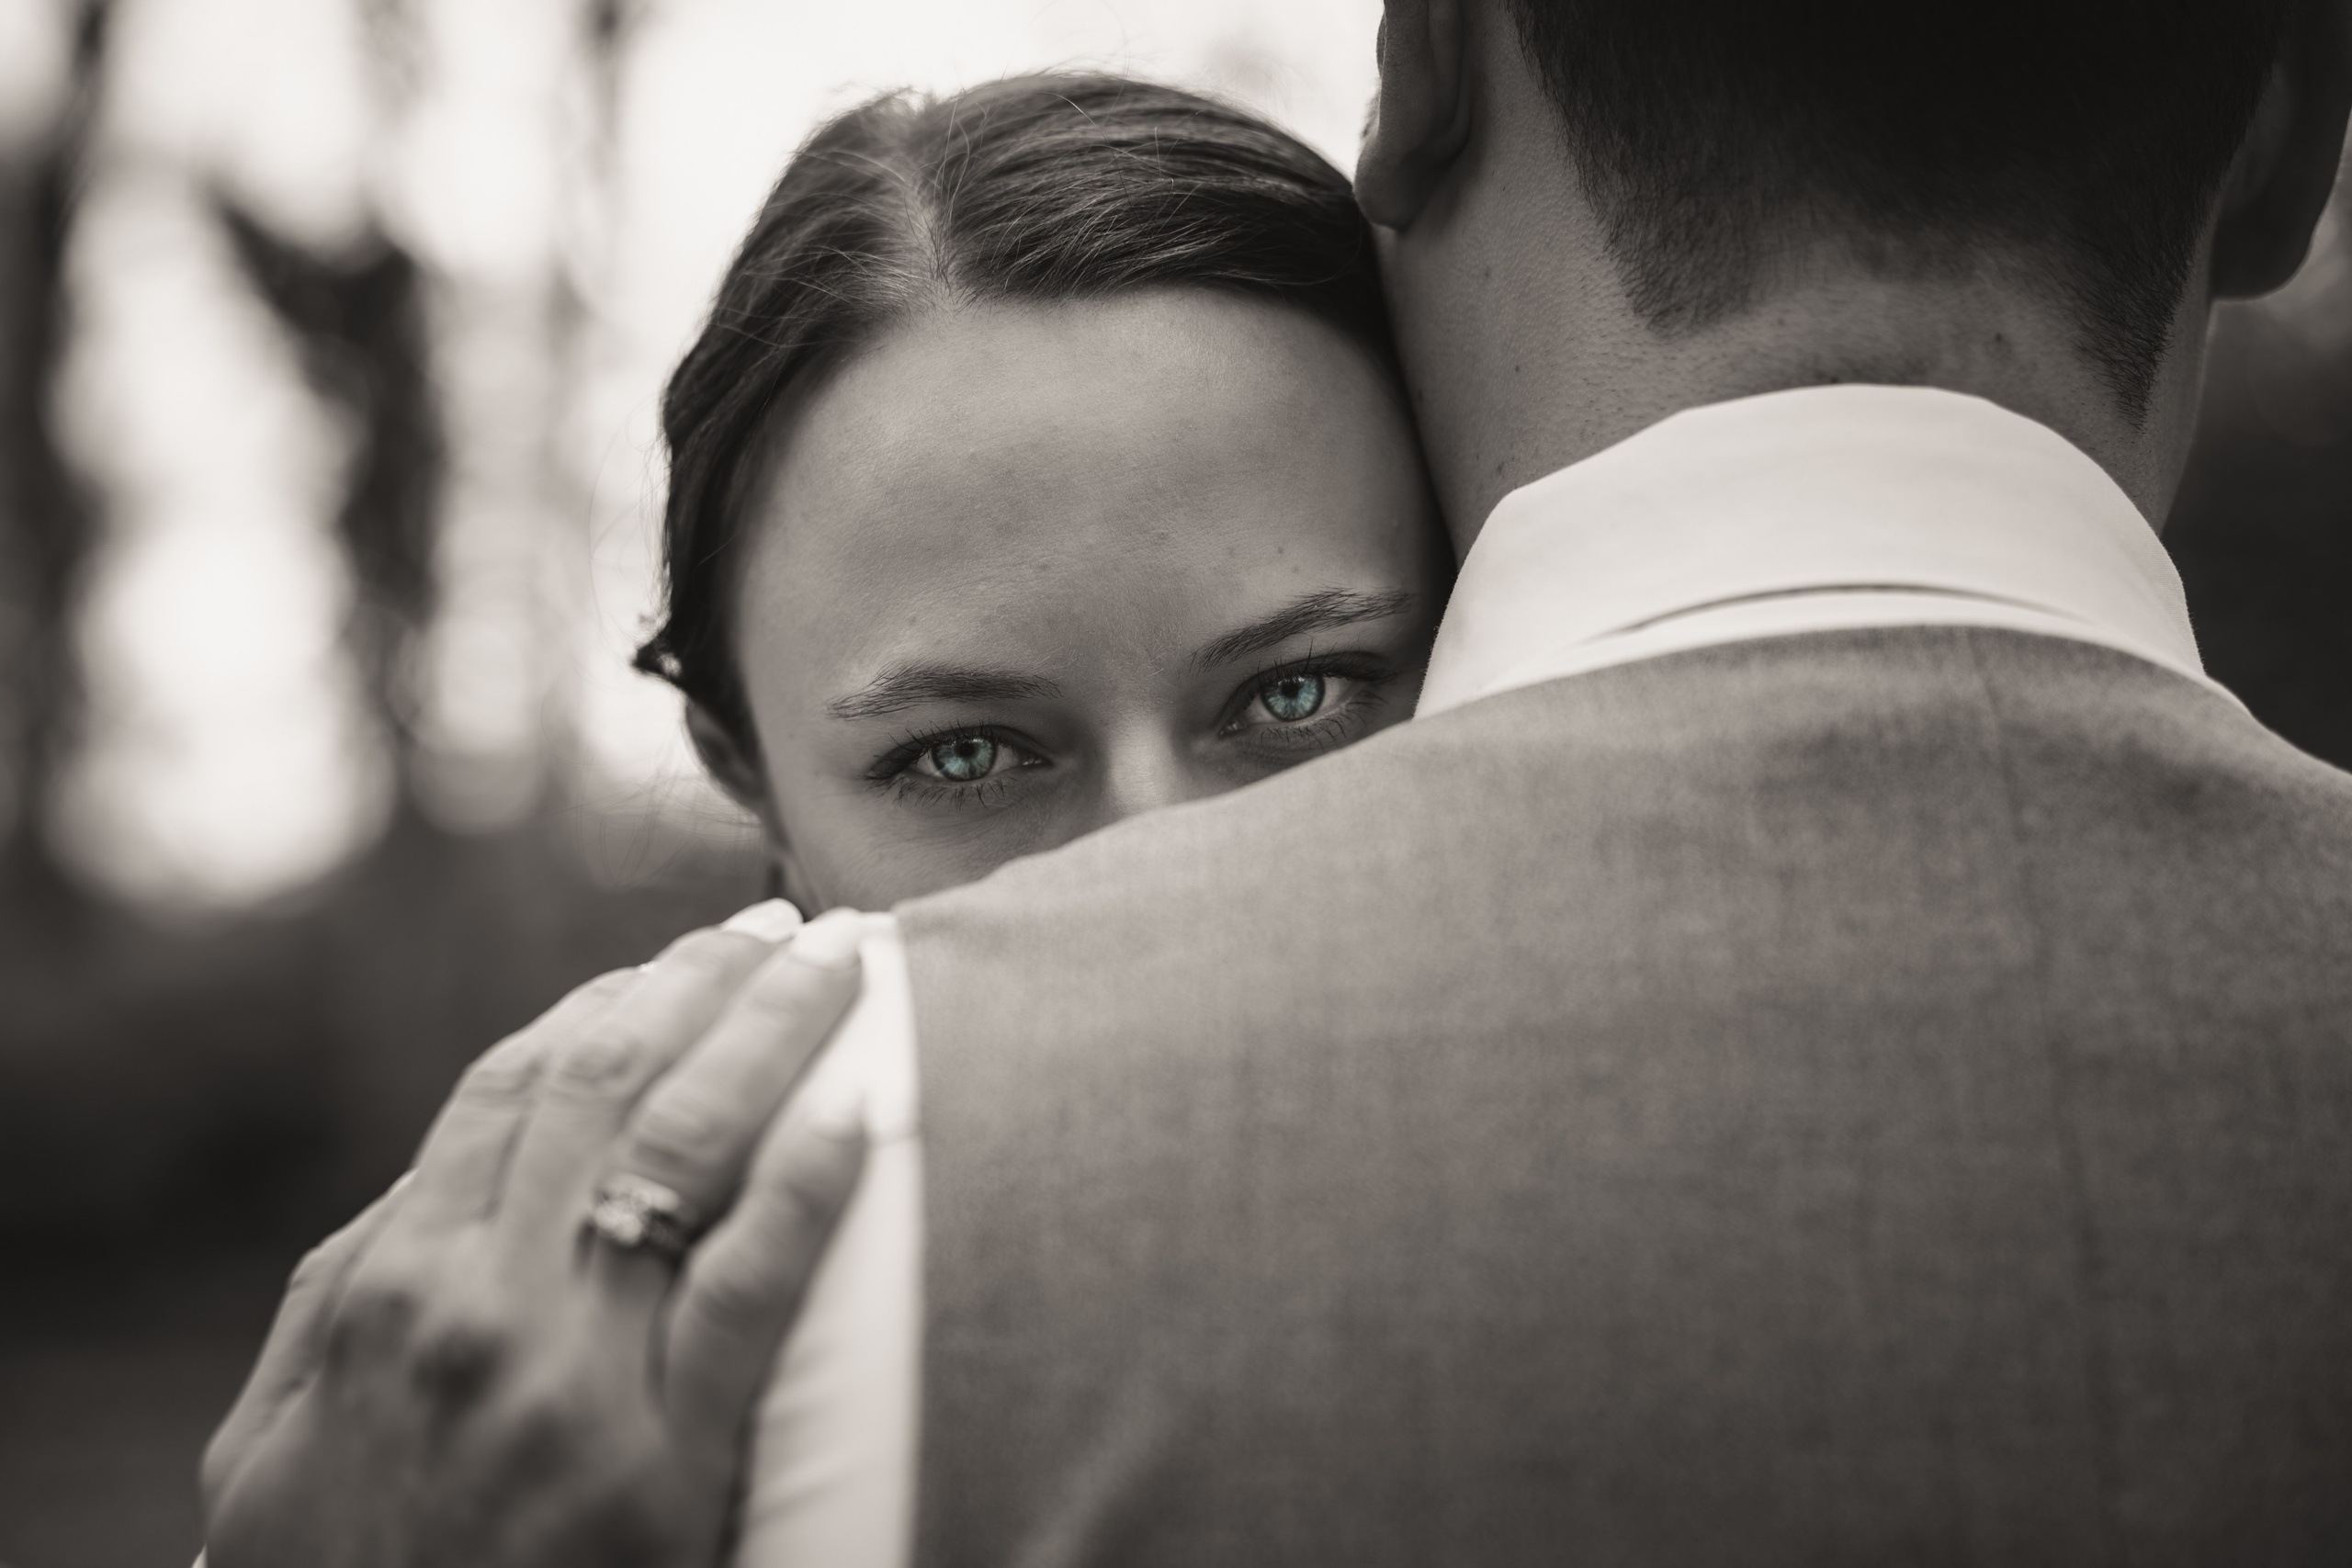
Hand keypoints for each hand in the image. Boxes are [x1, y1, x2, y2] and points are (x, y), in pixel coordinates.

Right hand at [199, 905, 872, 1567]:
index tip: (684, 955)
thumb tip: (413, 1190)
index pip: (516, 1088)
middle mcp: (478, 1306)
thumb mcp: (278, 1442)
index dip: (611, 1001)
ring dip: (775, 1035)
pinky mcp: (664, 1468)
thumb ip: (338, 1301)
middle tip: (793, 927)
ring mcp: (572, 1383)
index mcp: (391, 1284)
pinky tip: (866, 1106)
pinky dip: (812, 1182)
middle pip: (613, 1085)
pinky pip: (753, 1289)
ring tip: (847, 970)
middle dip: (710, 985)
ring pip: (689, 1149)